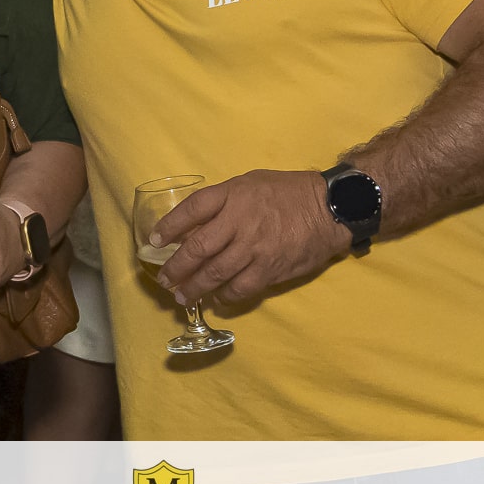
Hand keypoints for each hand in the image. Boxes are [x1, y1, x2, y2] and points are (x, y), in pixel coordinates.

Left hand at [150, 169, 348, 304]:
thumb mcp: (249, 184)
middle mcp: (241, 222)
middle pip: (198, 248)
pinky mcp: (271, 269)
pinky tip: (216, 298)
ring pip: (216, 274)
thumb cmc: (286, 192)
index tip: (154, 240)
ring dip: (194, 288)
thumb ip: (221, 202)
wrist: (329, 208)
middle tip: (164, 279)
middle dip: (176, 267)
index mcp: (233, 195)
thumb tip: (192, 226)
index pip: (192, 209)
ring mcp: (256, 248)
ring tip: (182, 296)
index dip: (169, 226)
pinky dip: (225, 296)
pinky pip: (241, 288)